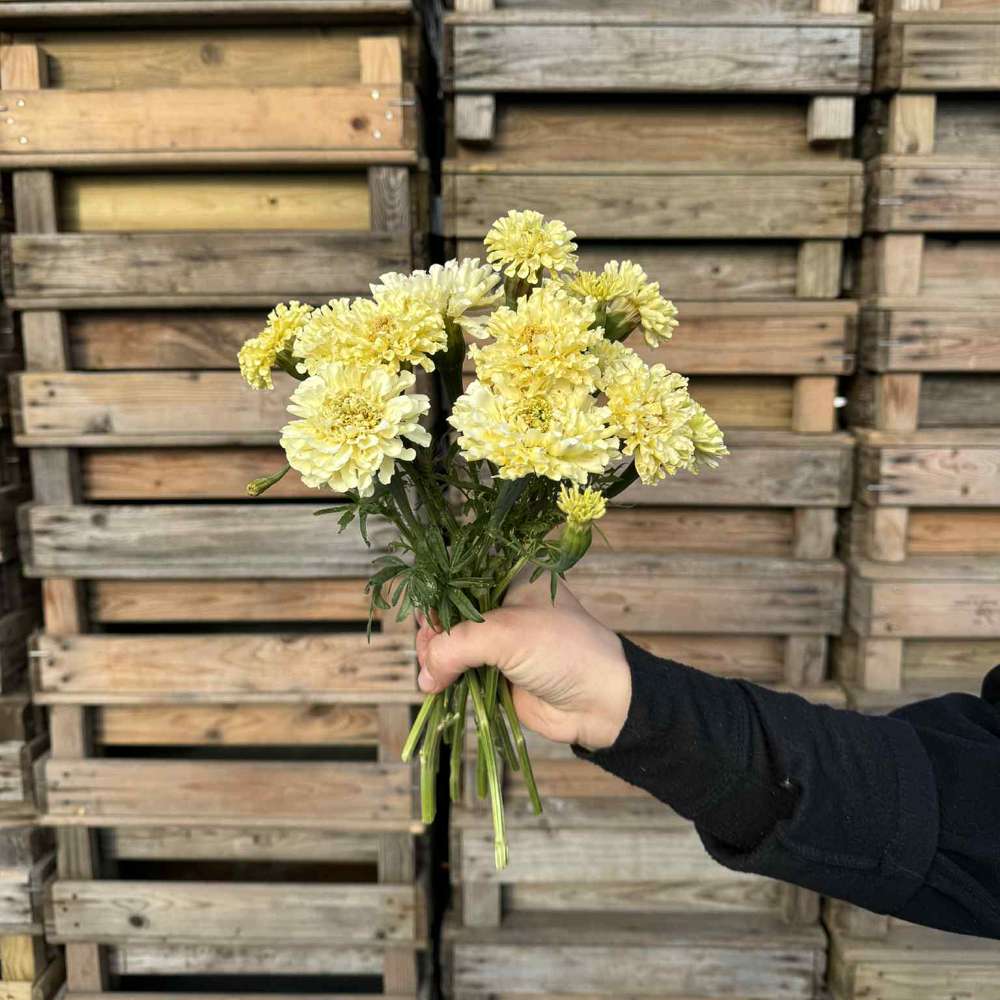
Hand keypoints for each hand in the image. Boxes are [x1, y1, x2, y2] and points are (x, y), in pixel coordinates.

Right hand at [416, 575, 631, 749]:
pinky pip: (459, 672)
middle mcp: (501, 603)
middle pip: (448, 612)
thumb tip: (426, 676)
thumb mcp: (507, 635)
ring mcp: (498, 640)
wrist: (602, 703)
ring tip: (432, 675)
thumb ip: (456, 645)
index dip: (437, 594)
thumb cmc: (565, 651)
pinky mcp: (496, 672)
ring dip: (435, 659)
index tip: (428, 617)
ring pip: (450, 644)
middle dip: (433, 633)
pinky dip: (445, 679)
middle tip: (430, 654)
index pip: (458, 574)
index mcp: (510, 577)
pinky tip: (435, 686)